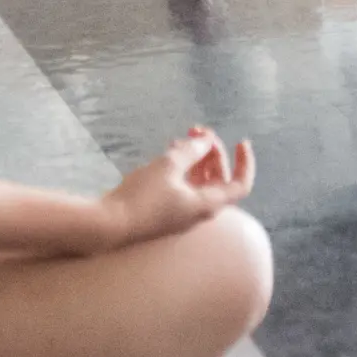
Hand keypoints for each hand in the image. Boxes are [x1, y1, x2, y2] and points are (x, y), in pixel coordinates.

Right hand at [100, 127, 253, 248]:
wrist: (110, 225)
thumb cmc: (143, 196)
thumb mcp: (168, 166)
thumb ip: (191, 150)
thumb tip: (206, 140)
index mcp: (208, 204)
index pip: (240, 185)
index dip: (245, 163)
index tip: (241, 142)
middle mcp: (199, 212)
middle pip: (219, 179)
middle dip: (212, 152)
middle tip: (198, 132)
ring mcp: (182, 214)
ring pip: (200, 182)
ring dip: (196, 158)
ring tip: (181, 138)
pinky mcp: (166, 212)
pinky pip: (184, 187)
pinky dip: (183, 169)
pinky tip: (169, 154)